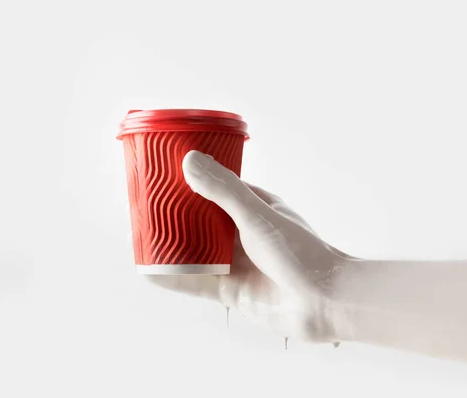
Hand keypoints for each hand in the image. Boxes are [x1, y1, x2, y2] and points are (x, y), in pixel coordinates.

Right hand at [146, 151, 351, 343]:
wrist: (325, 304)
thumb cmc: (302, 254)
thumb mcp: (258, 216)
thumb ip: (224, 191)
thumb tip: (190, 162)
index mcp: (254, 208)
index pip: (215, 188)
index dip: (189, 181)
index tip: (164, 174)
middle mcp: (243, 233)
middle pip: (200, 220)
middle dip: (174, 214)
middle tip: (143, 205)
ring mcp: (236, 263)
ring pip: (194, 250)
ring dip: (170, 244)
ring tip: (140, 235)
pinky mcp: (231, 290)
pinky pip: (195, 282)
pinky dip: (172, 277)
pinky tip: (149, 272)